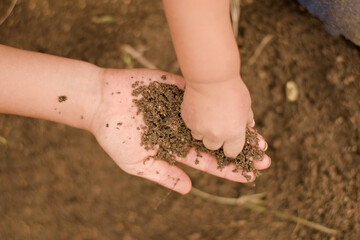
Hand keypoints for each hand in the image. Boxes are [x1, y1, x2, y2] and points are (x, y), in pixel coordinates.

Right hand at [89, 69, 269, 193]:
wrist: (100, 100)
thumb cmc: (114, 134)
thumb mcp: (137, 162)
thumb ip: (164, 174)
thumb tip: (190, 189)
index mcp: (174, 147)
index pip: (207, 160)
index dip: (228, 169)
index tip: (250, 174)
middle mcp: (183, 128)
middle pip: (217, 141)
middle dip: (240, 149)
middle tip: (266, 156)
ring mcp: (183, 109)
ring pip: (216, 119)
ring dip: (237, 126)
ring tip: (260, 134)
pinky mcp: (179, 90)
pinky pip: (205, 97)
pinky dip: (222, 102)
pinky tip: (241, 108)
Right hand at [181, 76, 254, 157]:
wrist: (210, 76)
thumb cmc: (231, 88)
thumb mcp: (246, 104)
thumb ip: (247, 119)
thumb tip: (250, 126)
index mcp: (233, 134)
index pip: (232, 152)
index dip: (231, 146)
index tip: (231, 140)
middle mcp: (215, 135)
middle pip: (213, 147)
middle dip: (216, 138)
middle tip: (218, 124)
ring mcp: (199, 129)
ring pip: (200, 137)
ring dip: (203, 131)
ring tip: (207, 115)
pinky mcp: (187, 120)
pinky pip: (191, 126)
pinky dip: (195, 120)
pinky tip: (199, 108)